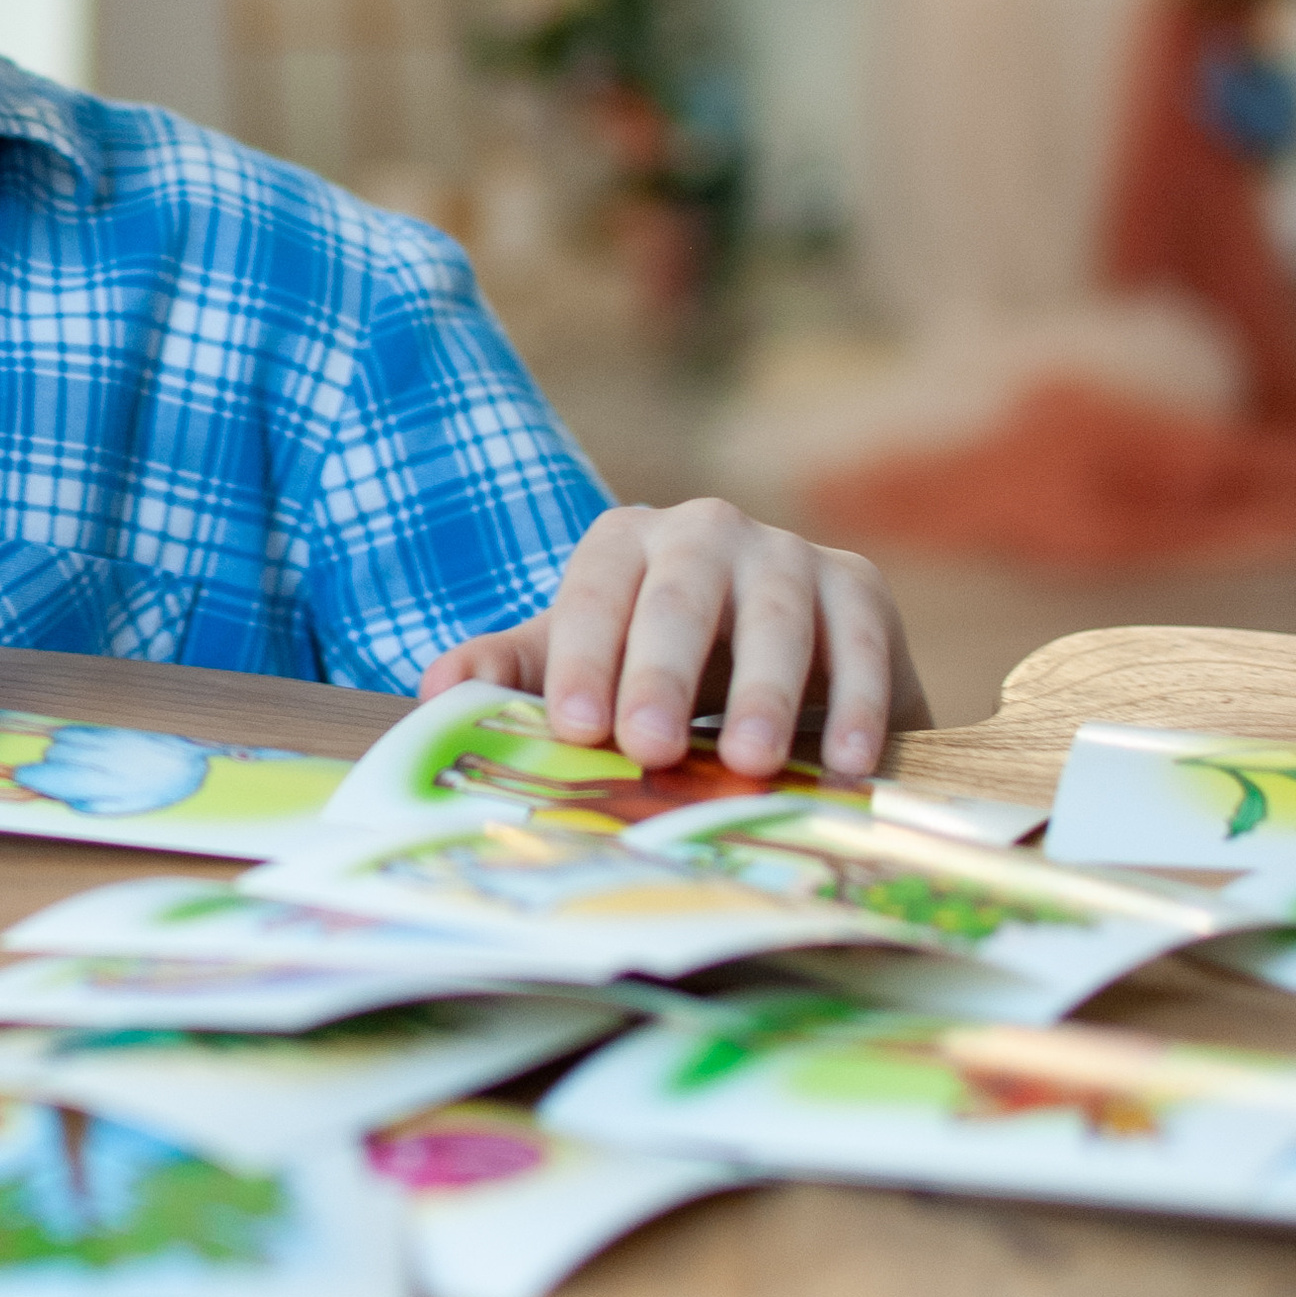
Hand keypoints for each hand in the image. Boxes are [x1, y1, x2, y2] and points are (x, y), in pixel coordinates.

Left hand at [419, 499, 930, 781]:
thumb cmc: (648, 661)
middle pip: (680, 597)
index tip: (576, 729)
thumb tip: (434, 690)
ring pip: (776, 615)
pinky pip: (861, 640)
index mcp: (622, 543)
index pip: (593, 595)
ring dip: (765, 692)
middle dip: (662, 672)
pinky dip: (860, 702)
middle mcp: (705, 532)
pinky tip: (849, 765)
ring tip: (751, 763)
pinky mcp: (857, 586)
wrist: (765, 652)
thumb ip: (509, 672)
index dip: (582, 660)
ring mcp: (786, 553)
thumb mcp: (578, 661)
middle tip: (650, 748)